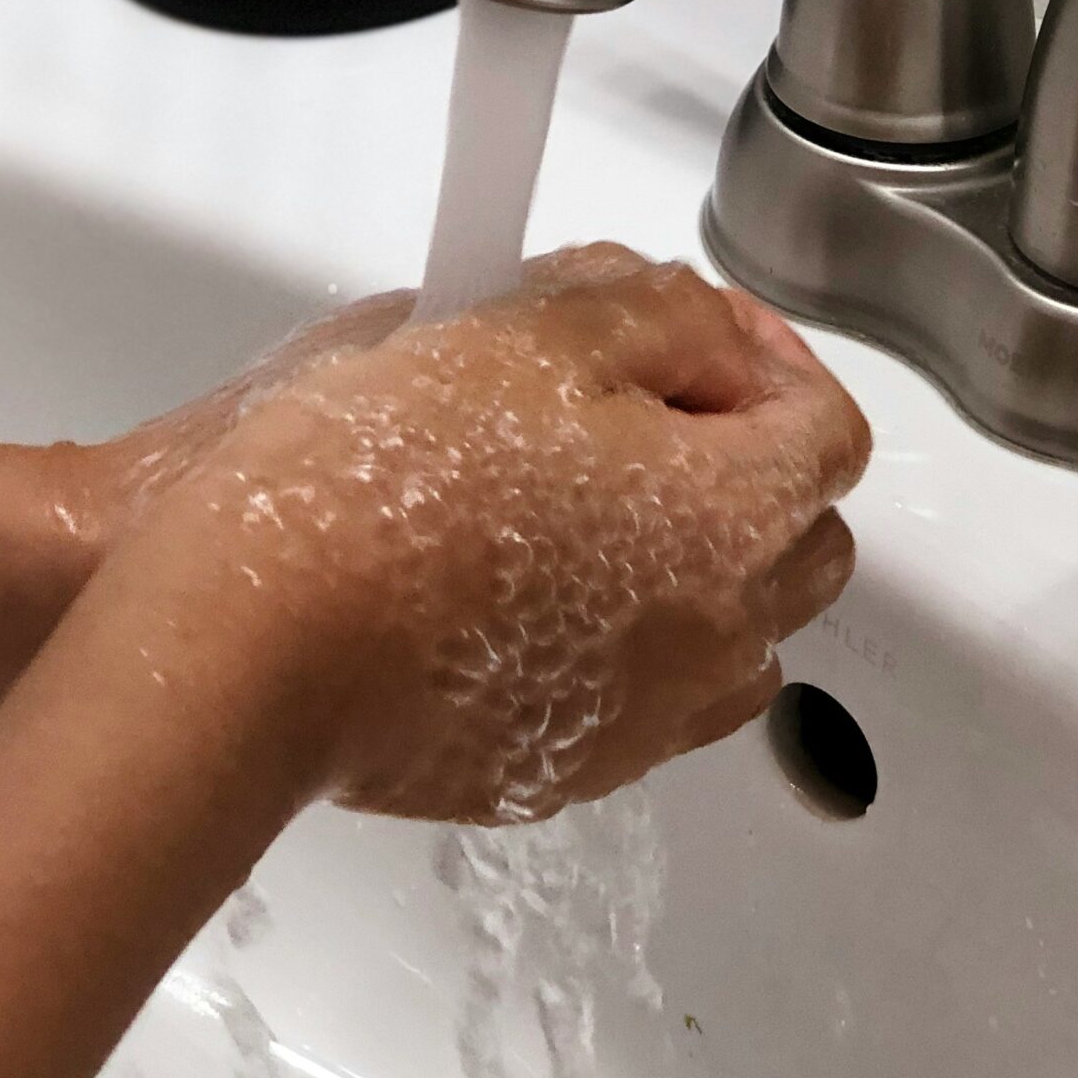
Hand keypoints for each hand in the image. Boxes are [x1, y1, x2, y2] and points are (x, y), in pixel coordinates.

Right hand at [123, 244, 869, 824]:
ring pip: (734, 632)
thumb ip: (650, 308)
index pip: (826, 426)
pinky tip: (531, 584)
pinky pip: (643, 698)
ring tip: (591, 501)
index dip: (762, 353)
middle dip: (746, 458)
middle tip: (643, 404)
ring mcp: (642, 719)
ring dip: (700, 560)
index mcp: (731, 516)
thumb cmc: (376, 486)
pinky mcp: (561, 769)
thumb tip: (697, 324)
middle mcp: (716, 636)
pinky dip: (625, 638)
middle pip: (803, 538)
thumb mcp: (529, 330)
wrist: (252, 646)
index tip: (686, 326)